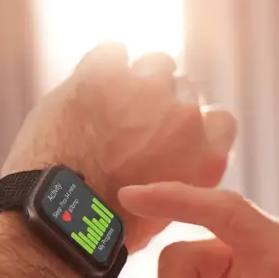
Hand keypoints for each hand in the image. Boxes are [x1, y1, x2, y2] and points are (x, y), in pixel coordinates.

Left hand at [2, 42, 236, 249]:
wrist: (59, 220)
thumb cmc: (107, 227)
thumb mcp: (169, 212)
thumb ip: (183, 174)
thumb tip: (174, 156)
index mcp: (207, 155)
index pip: (220, 119)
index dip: (195, 122)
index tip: (174, 131)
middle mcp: (185, 118)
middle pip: (186, 88)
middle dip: (164, 101)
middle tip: (134, 119)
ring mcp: (146, 91)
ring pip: (155, 62)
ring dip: (138, 77)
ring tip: (112, 99)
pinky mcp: (103, 75)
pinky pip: (113, 50)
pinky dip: (104, 63)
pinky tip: (90, 83)